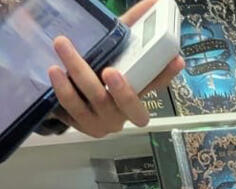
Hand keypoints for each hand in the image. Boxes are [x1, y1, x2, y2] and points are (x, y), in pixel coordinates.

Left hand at [49, 0, 183, 136]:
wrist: (64, 96)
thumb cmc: (93, 70)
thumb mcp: (110, 48)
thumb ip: (130, 26)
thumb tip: (152, 2)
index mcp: (135, 92)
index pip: (157, 83)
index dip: (167, 73)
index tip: (176, 59)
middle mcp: (123, 112)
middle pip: (129, 106)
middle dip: (122, 91)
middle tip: (109, 71)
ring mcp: (102, 121)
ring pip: (95, 104)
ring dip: (78, 77)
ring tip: (61, 50)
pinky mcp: (79, 124)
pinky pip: (71, 113)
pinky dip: (62, 93)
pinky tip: (54, 74)